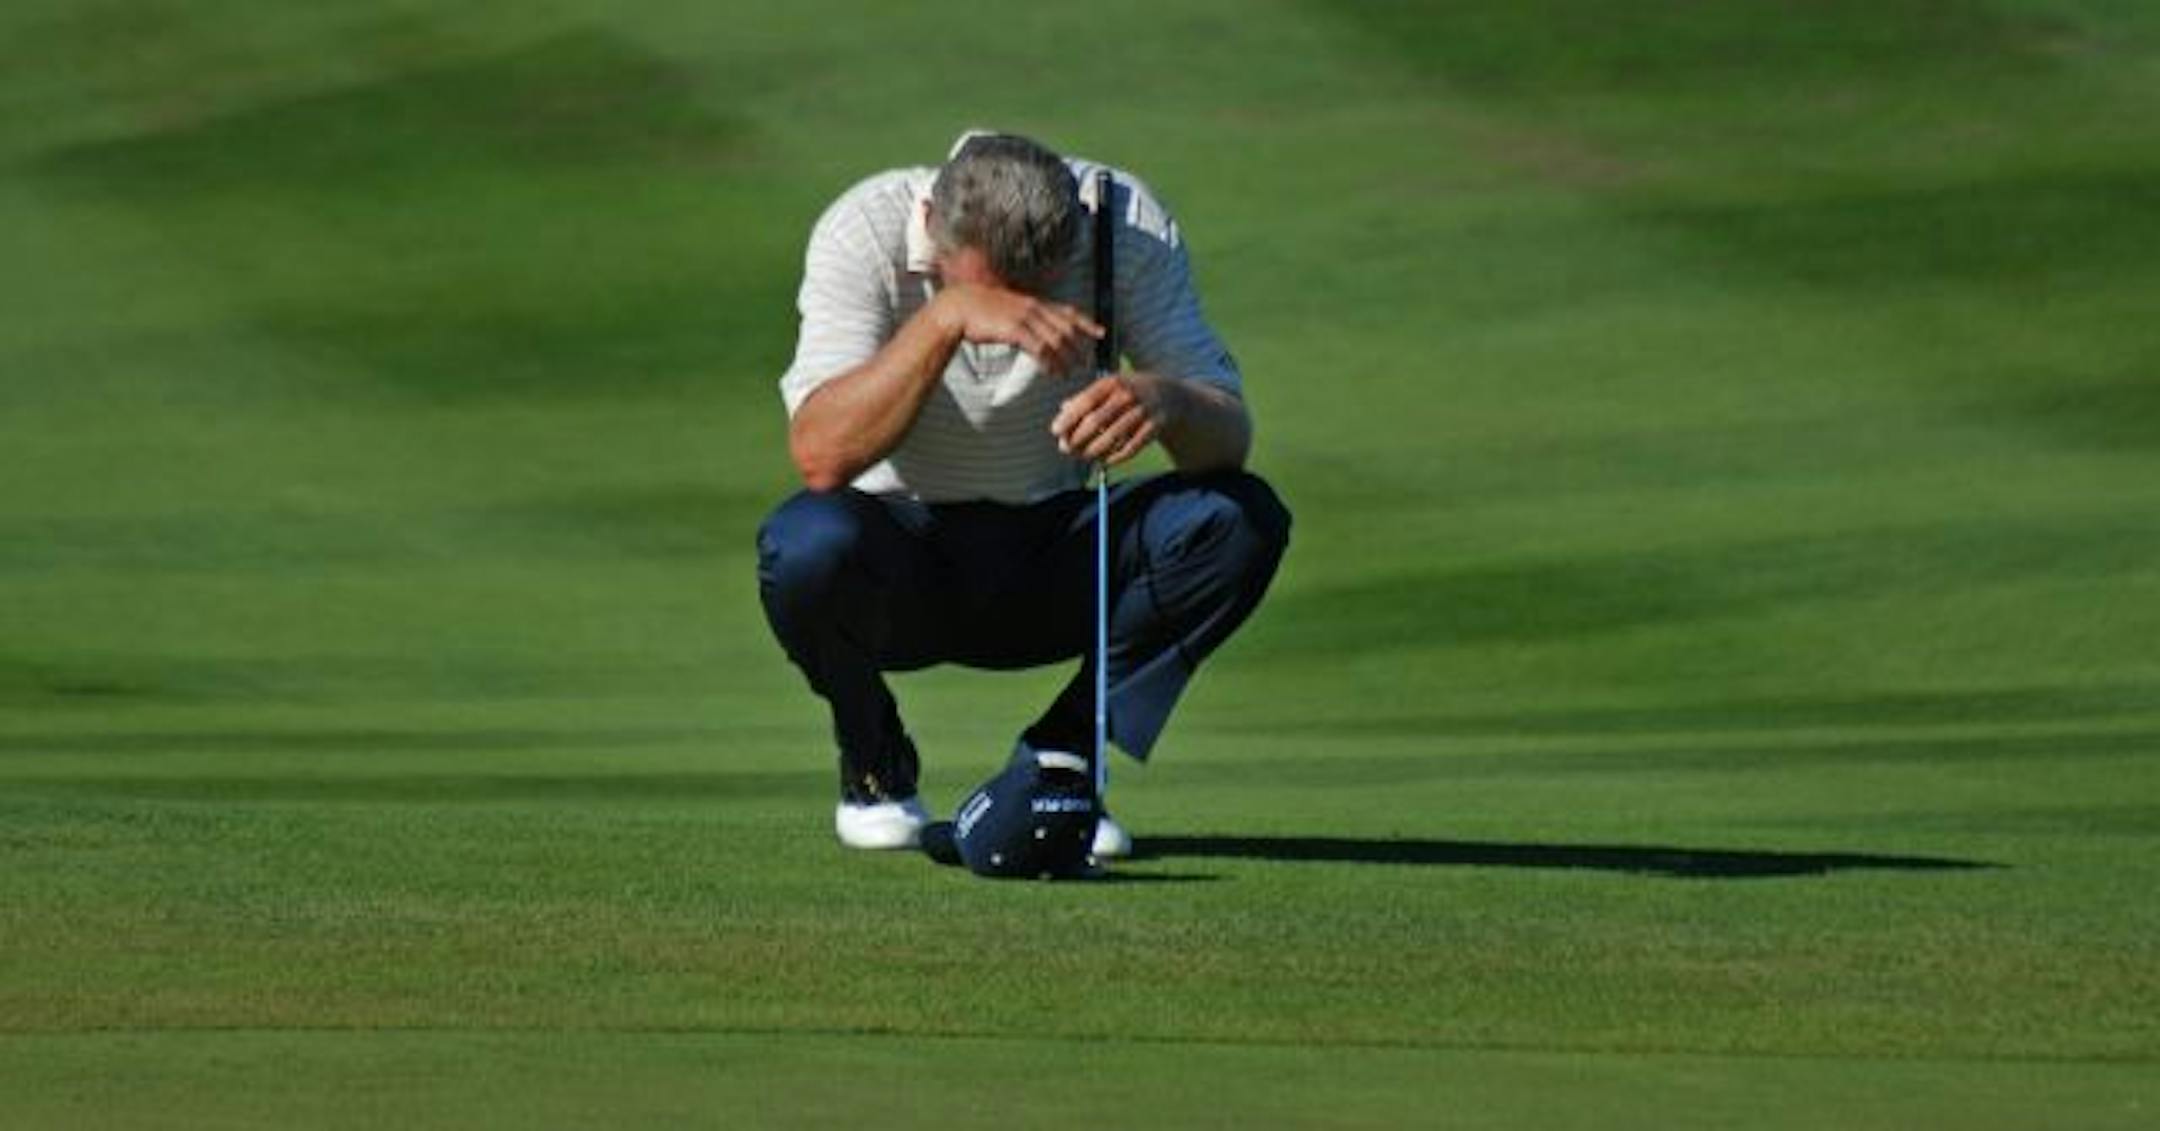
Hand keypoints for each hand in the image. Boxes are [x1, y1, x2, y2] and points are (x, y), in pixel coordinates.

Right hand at [934, 284, 1102, 374]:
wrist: (958, 307)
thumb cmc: (979, 310)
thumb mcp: (1007, 309)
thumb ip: (1023, 318)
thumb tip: (1033, 332)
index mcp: (1034, 302)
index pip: (1068, 311)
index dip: (1087, 322)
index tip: (1101, 333)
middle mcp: (1034, 307)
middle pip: (1066, 328)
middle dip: (1078, 347)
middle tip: (1086, 363)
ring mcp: (1025, 317)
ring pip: (1055, 340)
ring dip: (1065, 359)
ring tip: (1070, 373)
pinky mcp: (1015, 329)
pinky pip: (1039, 348)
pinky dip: (1049, 362)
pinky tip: (1053, 372)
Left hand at [1052, 373, 1171, 465]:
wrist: (1168, 395)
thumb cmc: (1128, 393)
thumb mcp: (1109, 388)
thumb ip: (1086, 398)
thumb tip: (1062, 411)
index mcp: (1112, 383)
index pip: (1086, 401)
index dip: (1069, 417)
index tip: (1055, 431)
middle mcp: (1127, 395)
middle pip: (1096, 420)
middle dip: (1077, 437)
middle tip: (1065, 449)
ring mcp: (1142, 411)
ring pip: (1113, 437)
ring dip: (1094, 450)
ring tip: (1083, 456)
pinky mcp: (1154, 427)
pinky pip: (1131, 447)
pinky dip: (1116, 457)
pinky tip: (1105, 461)